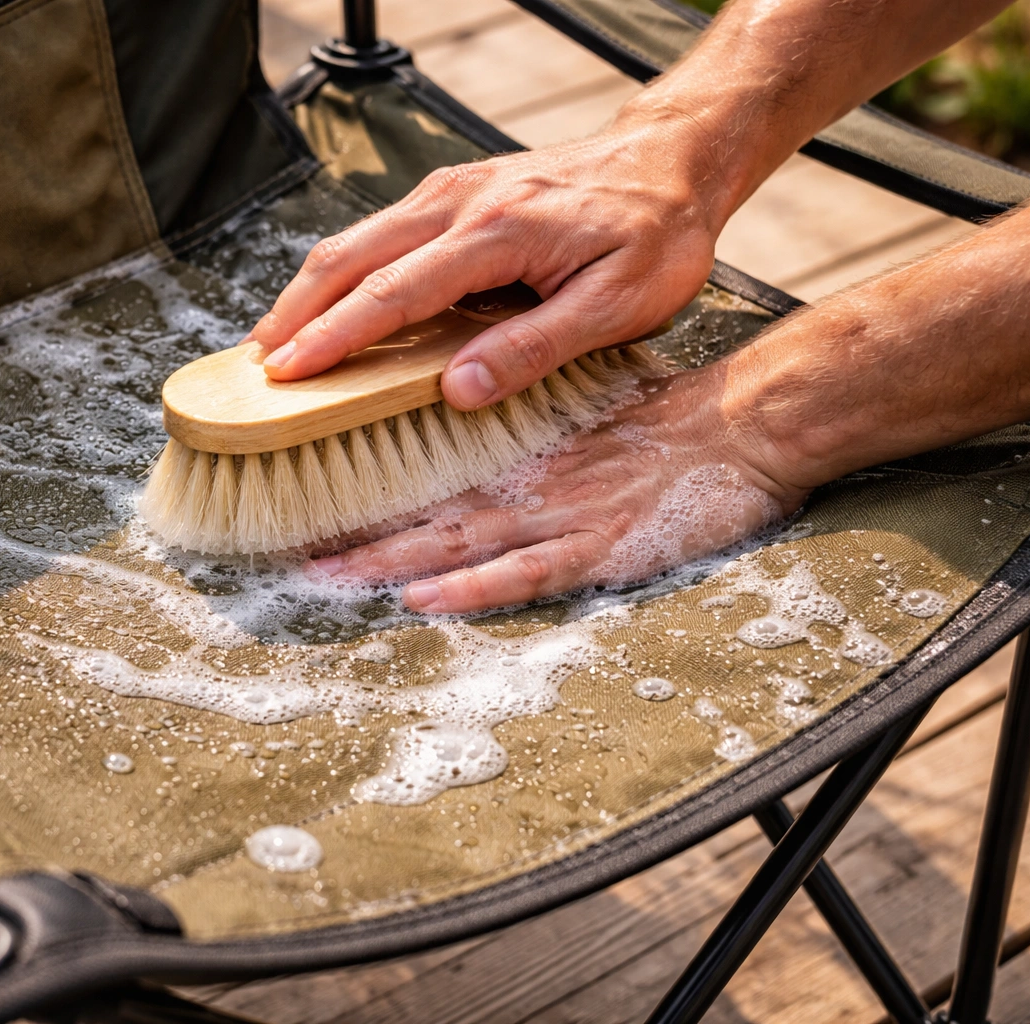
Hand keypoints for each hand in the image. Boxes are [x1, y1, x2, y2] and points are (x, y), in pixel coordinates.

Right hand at [251, 112, 727, 410]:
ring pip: (355, 241)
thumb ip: (535, 348)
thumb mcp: (617, 304)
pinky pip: (379, 233)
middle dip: (294, 313)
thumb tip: (459, 390)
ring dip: (308, 292)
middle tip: (256, 369)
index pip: (392, 292)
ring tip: (275, 344)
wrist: (670, 160)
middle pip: (350, 257)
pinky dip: (341, 273)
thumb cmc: (654, 234)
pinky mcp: (453, 194)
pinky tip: (328, 307)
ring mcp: (451, 191)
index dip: (333, 338)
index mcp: (498, 232)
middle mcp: (460, 202)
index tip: (288, 375)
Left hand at [306, 366, 807, 612]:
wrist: (742, 423)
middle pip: (428, 516)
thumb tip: (472, 437)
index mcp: (523, 456)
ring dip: (391, 562)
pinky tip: (426, 599)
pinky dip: (474, 588)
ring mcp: (562, 519)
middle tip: (288, 551)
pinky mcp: (600, 549)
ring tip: (327, 578)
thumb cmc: (667, 427)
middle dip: (357, 537)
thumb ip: (533, 441)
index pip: (429, 476)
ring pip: (460, 544)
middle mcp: (529, 486)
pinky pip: (526, 574)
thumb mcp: (587, 422)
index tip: (308, 503)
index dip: (367, 493)